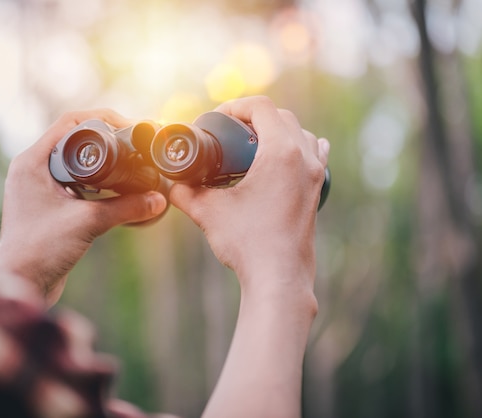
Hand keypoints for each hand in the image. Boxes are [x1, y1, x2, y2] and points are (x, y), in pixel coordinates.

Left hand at [0, 109, 166, 305]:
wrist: (20, 284)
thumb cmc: (40, 250)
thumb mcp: (88, 223)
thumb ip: (126, 208)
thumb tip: (159, 199)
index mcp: (32, 162)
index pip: (70, 122)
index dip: (103, 118)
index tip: (130, 126)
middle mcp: (32, 169)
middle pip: (74, 139)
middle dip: (106, 139)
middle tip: (134, 144)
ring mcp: (39, 188)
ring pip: (75, 163)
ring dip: (102, 162)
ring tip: (130, 164)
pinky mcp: (48, 206)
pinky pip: (75, 184)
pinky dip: (96, 183)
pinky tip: (116, 189)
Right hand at [171, 96, 329, 417]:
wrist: (278, 277)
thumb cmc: (246, 243)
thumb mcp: (208, 212)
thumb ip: (184, 193)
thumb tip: (171, 184)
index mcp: (280, 152)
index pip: (261, 107)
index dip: (235, 106)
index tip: (216, 118)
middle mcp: (304, 157)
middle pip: (281, 116)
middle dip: (252, 117)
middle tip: (228, 130)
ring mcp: (315, 174)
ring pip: (299, 133)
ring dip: (275, 130)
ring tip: (251, 143)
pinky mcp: (317, 190)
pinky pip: (314, 154)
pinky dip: (299, 146)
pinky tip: (291, 153)